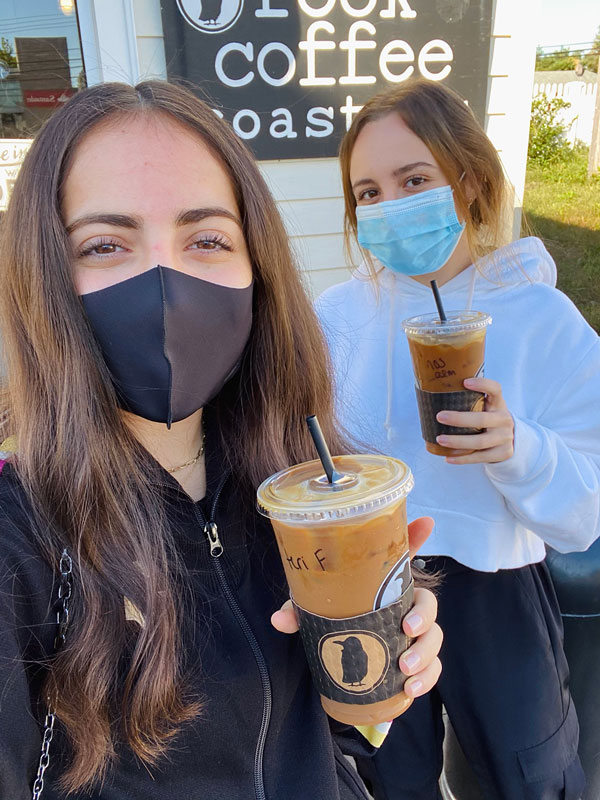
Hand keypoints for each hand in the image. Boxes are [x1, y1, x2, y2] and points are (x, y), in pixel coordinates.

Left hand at [271, 516, 442, 698]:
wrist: (338, 663)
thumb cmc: (331, 622)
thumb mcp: (315, 612)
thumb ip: (299, 612)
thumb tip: (278, 619)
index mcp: (384, 586)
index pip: (403, 557)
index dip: (416, 536)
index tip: (426, 521)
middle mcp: (404, 607)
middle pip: (429, 603)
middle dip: (424, 616)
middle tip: (407, 629)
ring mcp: (414, 636)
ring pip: (434, 638)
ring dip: (425, 653)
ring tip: (404, 669)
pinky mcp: (416, 664)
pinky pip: (433, 670)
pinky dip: (426, 680)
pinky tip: (409, 689)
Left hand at [435, 377, 514, 464]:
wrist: (510, 440)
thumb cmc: (487, 418)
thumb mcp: (485, 407)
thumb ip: (469, 401)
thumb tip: (432, 395)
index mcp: (498, 403)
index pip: (495, 389)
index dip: (482, 384)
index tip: (465, 382)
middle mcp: (504, 419)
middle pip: (482, 419)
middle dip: (459, 419)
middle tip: (439, 417)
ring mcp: (505, 438)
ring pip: (480, 442)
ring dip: (457, 442)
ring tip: (440, 439)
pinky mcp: (503, 453)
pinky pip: (480, 457)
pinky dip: (462, 459)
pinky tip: (447, 458)